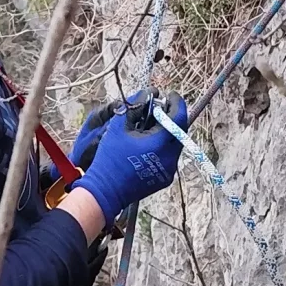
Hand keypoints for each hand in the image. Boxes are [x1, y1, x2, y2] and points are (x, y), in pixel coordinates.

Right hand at [78, 94, 187, 226]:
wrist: (105, 192)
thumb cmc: (109, 158)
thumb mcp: (119, 127)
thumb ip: (135, 107)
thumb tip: (147, 93)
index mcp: (161, 143)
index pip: (179, 116)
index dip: (177, 102)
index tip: (170, 95)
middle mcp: (170, 157)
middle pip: (180, 130)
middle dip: (171, 116)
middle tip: (159, 108)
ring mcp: (169, 169)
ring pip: (175, 143)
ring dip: (167, 131)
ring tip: (151, 125)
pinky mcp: (165, 178)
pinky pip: (170, 156)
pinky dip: (163, 145)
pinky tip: (148, 142)